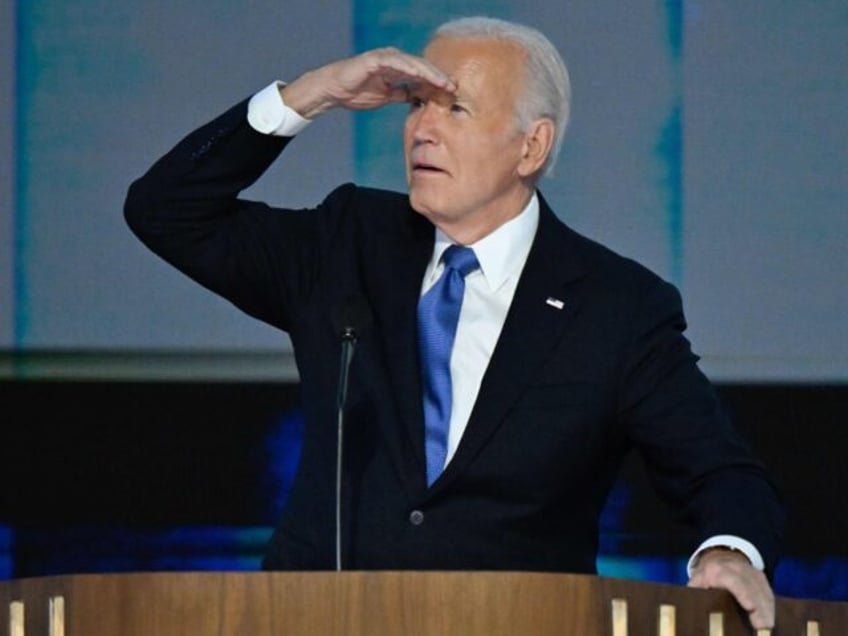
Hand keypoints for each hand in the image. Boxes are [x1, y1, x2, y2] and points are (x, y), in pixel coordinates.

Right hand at [281, 47, 455, 118]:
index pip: (422, 76)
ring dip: (429, 73)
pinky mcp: (375, 59)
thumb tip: (417, 98)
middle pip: (422, 67)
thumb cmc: (357, 92)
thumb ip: (401, 94)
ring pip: (413, 64)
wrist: (334, 90)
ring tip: (443, 82)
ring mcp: (385, 58)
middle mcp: (394, 60)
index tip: (452, 93)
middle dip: (439, 77)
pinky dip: (409, 68)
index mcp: (398, 69)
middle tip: (455, 87)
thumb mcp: (386, 96)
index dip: (437, 83)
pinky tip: (421, 75)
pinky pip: (396, 63)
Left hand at [688, 548, 774, 629]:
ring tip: (768, 626)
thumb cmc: (705, 577)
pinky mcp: (759, 576)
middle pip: (751, 588)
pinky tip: (770, 618)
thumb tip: (693, 610)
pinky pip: (767, 591)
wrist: (717, 558)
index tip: (751, 607)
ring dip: (767, 609)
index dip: (743, 593)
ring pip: (761, 589)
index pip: (733, 581)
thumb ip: (694, 594)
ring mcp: (749, 570)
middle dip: (759, 607)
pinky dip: (769, 605)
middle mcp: (735, 568)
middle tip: (764, 627)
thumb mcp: (696, 583)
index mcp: (716, 570)